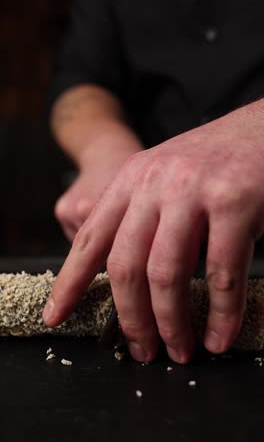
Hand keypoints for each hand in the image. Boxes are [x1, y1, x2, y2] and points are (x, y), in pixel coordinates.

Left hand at [44, 103, 263, 362]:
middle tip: (142, 351)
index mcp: (131, 180)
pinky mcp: (235, 203)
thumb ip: (140, 219)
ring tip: (179, 350)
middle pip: (126, 265)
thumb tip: (128, 281)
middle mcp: (155, 183)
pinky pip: (221, 274)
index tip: (57, 316)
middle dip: (131, 319)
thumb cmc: (213, 164)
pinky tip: (218, 335)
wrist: (260, 128)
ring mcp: (194, 192)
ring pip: (167, 274)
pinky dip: (220, 314)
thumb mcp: (163, 179)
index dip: (70, 282)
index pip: (91, 238)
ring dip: (171, 323)